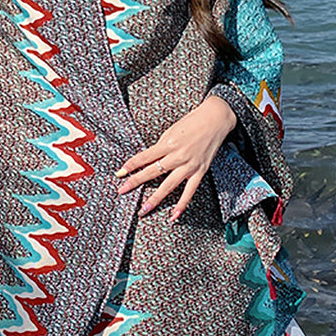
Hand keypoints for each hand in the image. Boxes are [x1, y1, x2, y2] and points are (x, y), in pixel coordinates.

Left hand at [115, 95, 235, 220]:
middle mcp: (177, 155)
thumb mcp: (171, 131)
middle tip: (122, 191)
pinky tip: (173, 216)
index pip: (144, 157)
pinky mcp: (200, 171)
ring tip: (143, 210)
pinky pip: (190, 191)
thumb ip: (161, 147)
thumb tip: (148, 160)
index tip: (119, 174)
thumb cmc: (192, 122)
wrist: (216, 119)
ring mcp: (189, 165)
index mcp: (168, 143)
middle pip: (152, 172)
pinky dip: (182, 204)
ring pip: (168, 185)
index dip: (131, 165)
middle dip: (135, 182)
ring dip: (155, 199)